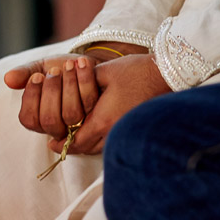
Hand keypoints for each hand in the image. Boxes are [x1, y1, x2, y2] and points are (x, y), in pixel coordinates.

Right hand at [6, 54, 99, 140]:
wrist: (86, 64)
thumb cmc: (59, 69)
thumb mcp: (39, 68)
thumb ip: (24, 73)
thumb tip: (8, 79)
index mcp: (39, 119)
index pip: (29, 120)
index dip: (31, 99)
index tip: (36, 76)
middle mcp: (59, 128)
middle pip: (50, 121)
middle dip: (51, 93)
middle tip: (54, 71)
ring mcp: (79, 125)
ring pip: (71, 114)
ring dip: (69, 86)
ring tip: (68, 65)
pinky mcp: (98, 115)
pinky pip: (90, 102)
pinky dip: (85, 80)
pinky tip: (81, 63)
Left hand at [55, 54, 172, 154]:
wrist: (168, 74)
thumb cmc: (135, 71)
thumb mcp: (101, 72)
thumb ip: (81, 86)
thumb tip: (65, 91)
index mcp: (104, 120)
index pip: (76, 142)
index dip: (62, 144)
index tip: (51, 144)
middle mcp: (115, 132)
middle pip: (86, 149)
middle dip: (72, 145)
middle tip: (59, 142)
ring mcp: (126, 133)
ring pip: (99, 147)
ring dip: (86, 143)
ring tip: (74, 136)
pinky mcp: (134, 129)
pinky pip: (112, 142)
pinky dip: (99, 140)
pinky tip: (94, 130)